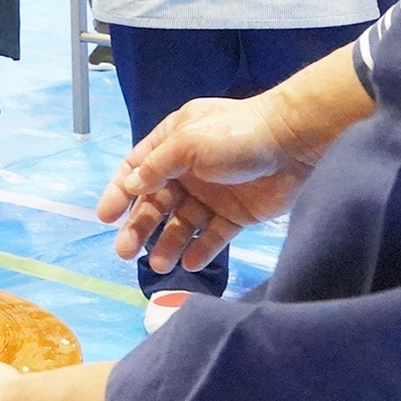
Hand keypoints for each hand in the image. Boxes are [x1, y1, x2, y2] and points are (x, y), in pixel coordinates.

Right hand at [94, 92, 320, 274]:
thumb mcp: (188, 143)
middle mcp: (188, 169)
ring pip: (182, 223)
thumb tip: (131, 186)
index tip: (106, 217)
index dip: (120, 193)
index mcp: (172, 142)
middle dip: (139, 226)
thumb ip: (157, 166)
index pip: (137, 169)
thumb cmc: (235, 135)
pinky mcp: (237, 214)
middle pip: (156, 202)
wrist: (294, 143)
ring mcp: (213, 193)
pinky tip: (190, 263)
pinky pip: (213, 236)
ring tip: (160, 265)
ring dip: (168, 243)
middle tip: (125, 252)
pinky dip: (201, 250)